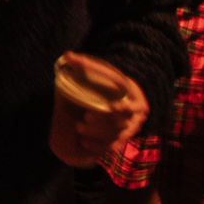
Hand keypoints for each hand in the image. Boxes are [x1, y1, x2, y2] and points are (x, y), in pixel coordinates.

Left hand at [50, 52, 146, 166]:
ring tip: (79, 129)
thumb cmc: (113, 83)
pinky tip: (83, 143)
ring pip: (116, 138)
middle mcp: (134, 119)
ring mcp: (128, 131)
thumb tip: (68, 56)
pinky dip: (98, 147)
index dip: (124, 109)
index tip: (110, 107)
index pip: (134, 108)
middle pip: (122, 126)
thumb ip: (87, 65)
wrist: (126, 98)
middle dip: (103, 123)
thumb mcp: (105, 72)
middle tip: (85, 117)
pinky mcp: (120, 140)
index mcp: (135, 101)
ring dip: (98, 136)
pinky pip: (111, 148)